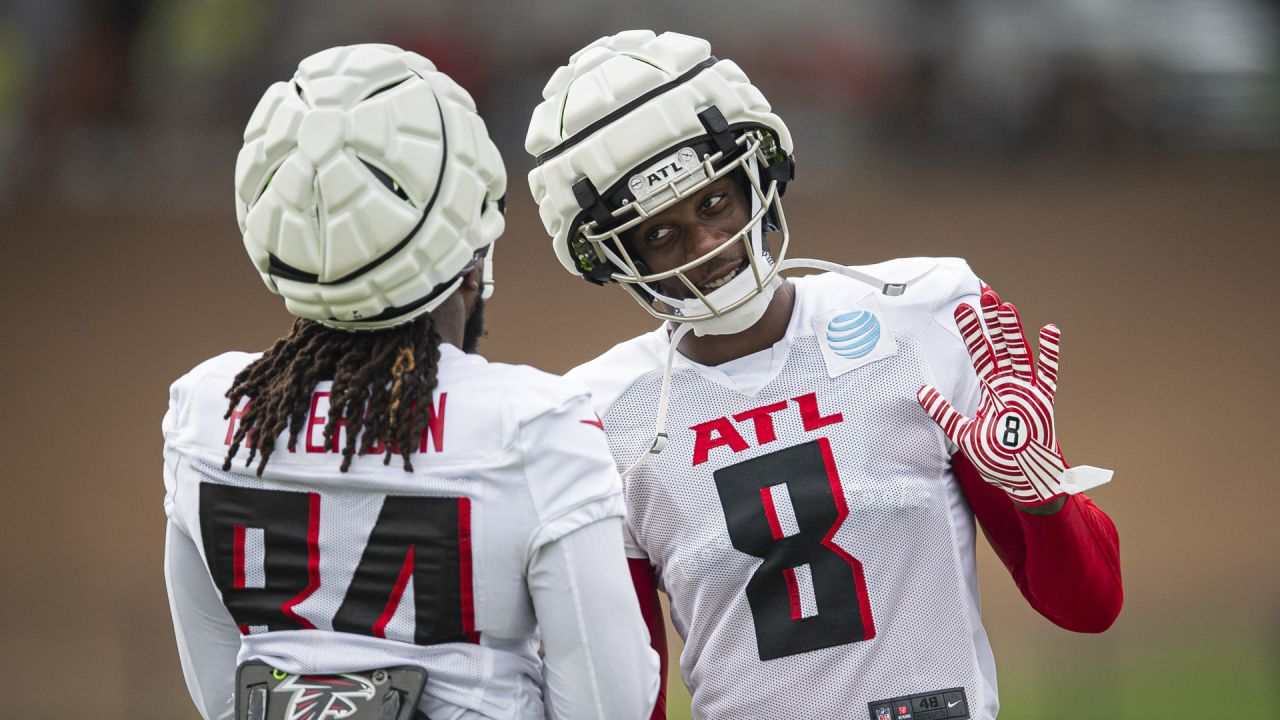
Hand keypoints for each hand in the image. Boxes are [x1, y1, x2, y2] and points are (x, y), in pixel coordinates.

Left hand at [916, 287, 1111, 505]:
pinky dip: (1049, 352)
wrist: (1022, 482)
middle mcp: (1009, 386)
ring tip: (1005, 307)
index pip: (979, 354)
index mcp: (991, 390)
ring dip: (1013, 331)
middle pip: (999, 347)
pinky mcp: (1044, 402)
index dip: (971, 332)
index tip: (962, 310)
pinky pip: (1048, 373)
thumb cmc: (997, 459)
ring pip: (1020, 353)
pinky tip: (1049, 329)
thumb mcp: (962, 432)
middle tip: (984, 296)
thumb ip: (943, 411)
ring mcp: (1028, 391)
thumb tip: (920, 391)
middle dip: (992, 323)